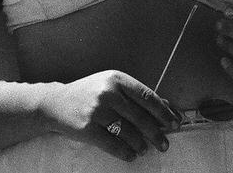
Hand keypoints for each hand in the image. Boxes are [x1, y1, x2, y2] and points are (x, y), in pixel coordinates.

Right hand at [41, 70, 177, 160]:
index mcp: (117, 78)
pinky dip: (125, 152)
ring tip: (145, 149)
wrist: (57, 102)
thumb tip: (165, 107)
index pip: (147, 96)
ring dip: (141, 144)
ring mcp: (97, 110)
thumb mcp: (112, 86)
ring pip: (128, 132)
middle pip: (140, 117)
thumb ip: (136, 96)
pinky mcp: (88, 128)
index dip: (163, 111)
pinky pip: (113, 144)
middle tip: (165, 143)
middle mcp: (108, 92)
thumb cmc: (89, 93)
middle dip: (156, 133)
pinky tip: (131, 154)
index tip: (174, 122)